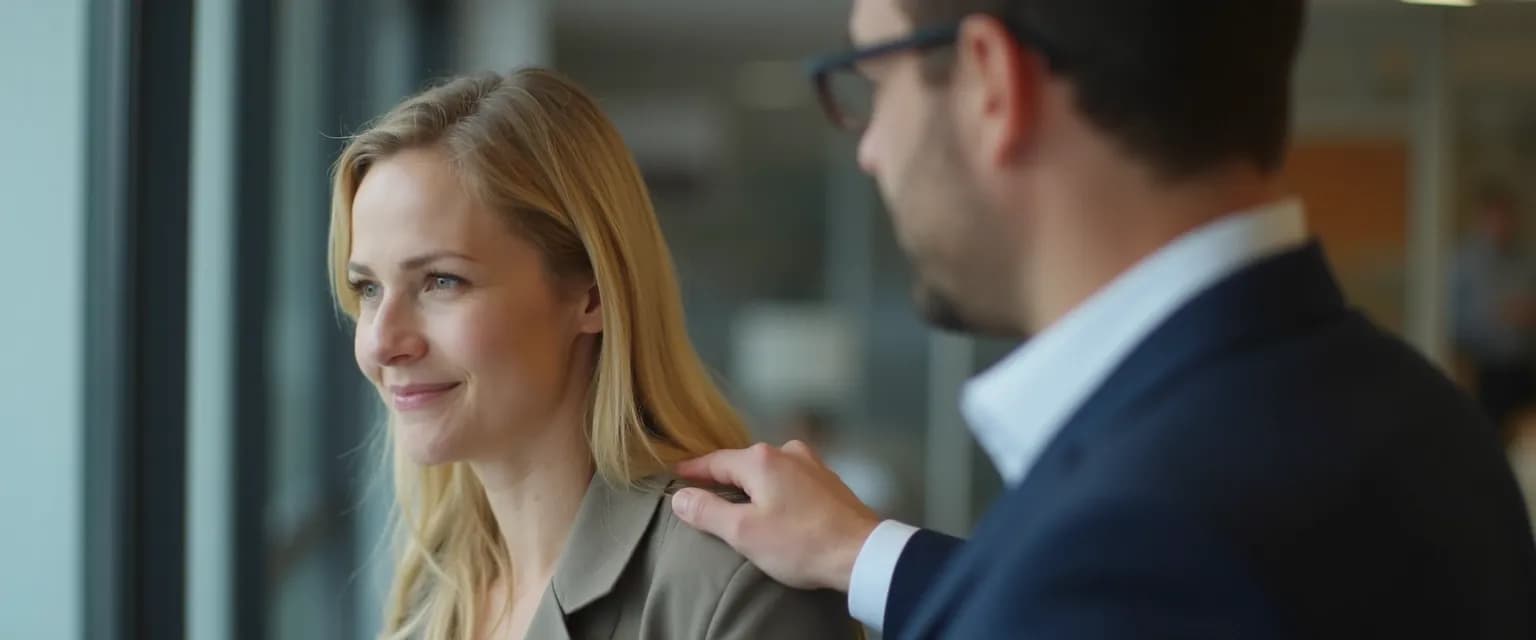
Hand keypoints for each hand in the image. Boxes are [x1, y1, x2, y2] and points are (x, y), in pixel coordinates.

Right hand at [670, 441, 880, 592]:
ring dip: (752, 483)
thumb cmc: (801, 543)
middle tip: (702, 489)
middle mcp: (788, 452)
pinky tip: (774, 504)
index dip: (693, 470)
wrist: (862, 554)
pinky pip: (789, 479)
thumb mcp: (744, 532)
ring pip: (769, 469)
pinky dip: (774, 489)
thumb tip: (680, 496)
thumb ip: (707, 511)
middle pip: (743, 463)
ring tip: (738, 500)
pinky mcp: (829, 481)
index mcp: (762, 459)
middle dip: (723, 476)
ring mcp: (812, 464)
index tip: (675, 475)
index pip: (716, 461)